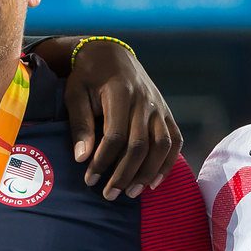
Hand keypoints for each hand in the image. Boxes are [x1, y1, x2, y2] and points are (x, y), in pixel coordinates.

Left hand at [61, 40, 182, 198]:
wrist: (111, 55)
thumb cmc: (88, 77)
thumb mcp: (75, 94)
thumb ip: (80, 125)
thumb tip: (82, 158)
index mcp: (120, 93)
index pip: (116, 135)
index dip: (103, 161)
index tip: (90, 179)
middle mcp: (145, 101)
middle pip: (140, 145)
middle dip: (124, 174)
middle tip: (109, 195)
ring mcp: (160, 107)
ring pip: (162, 145)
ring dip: (147, 173)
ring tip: (131, 192)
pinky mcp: (166, 112)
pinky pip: (175, 140)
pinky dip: (168, 163)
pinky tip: (155, 182)